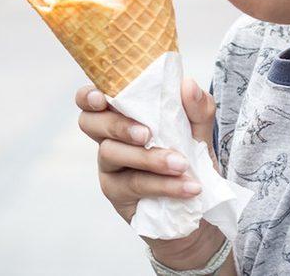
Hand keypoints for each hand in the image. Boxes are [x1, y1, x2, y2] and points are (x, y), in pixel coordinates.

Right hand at [76, 77, 229, 268]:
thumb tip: (188, 84)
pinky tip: (188, 187)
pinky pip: (134, 185)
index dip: (88, 96)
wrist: (202, 204)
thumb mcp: (200, 130)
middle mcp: (110, 139)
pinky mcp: (119, 195)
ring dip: (149, 158)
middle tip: (146, 134)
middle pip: (90, 124)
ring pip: (112, 154)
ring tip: (182, 164)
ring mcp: (111, 168)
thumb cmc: (192, 158)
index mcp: (124, 116)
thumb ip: (196, 107)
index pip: (92, 100)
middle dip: (117, 125)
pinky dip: (163, 184)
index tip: (100, 97)